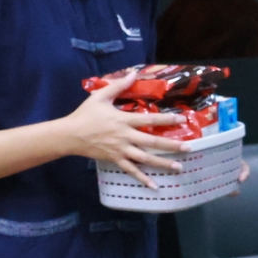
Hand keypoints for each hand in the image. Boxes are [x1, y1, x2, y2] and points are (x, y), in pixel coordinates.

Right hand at [58, 70, 185, 186]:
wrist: (69, 134)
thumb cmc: (85, 114)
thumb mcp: (100, 96)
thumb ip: (118, 85)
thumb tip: (133, 72)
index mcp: (124, 120)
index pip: (150, 119)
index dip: (167, 119)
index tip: (182, 119)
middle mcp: (125, 136)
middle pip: (152, 142)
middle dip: (171, 145)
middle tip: (189, 148)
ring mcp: (121, 150)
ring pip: (145, 159)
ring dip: (163, 163)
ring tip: (179, 167)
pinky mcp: (115, 160)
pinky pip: (131, 171)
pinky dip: (142, 179)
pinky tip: (154, 185)